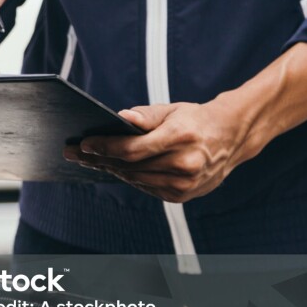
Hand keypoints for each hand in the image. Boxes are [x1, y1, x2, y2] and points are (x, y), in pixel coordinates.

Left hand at [62, 98, 259, 202]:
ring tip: (88, 159)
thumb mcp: (173, 110)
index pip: (133, 149)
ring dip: (110, 170)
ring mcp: (185, 184)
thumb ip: (146, 115)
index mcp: (182, 137)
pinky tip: (113, 168)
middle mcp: (185, 164)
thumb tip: (121, 118)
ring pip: (135, 179)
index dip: (105, 148)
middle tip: (74, 153)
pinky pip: (146, 187)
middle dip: (99, 159)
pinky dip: (129, 178)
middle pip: (130, 166)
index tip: (84, 144)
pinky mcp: (182, 196)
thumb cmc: (196, 119)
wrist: (231, 138)